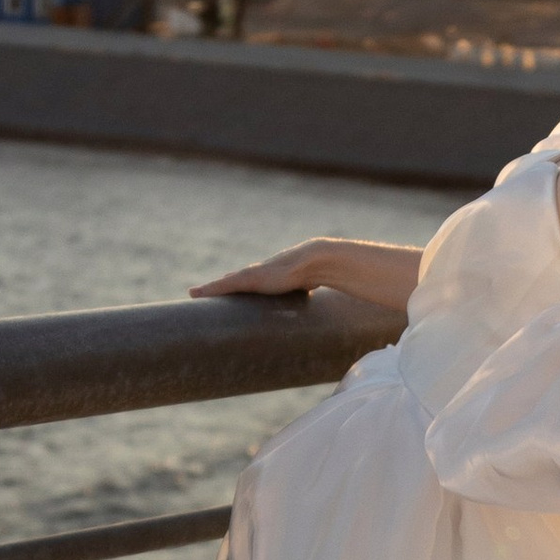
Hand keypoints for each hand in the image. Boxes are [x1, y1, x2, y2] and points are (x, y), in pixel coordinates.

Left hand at [191, 237, 427, 311]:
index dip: (243, 290)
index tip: (231, 299)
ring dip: (212, 289)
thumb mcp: (328, 285)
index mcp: (282, 276)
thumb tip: (366, 302)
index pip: (258, 284)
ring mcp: (260, 274)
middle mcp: (267, 273)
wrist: (329, 257)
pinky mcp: (256, 277)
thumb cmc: (335, 272)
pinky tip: (196, 294)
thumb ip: (334, 295)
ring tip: (193, 294)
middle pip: (239, 282)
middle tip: (198, 294)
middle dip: (220, 288)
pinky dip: (213, 289)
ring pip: (230, 284)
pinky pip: (229, 285)